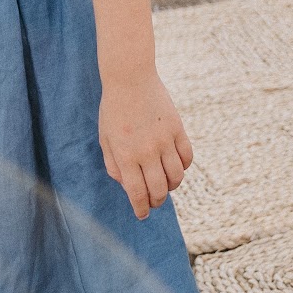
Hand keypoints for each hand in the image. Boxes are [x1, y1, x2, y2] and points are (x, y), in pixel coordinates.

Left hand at [99, 72, 193, 218]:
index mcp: (126, 156)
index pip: (137, 194)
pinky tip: (175, 166)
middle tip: (154, 202)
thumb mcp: (106, 139)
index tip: (142, 215)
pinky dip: (184, 167)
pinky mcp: (177, 128)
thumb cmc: (114, 109)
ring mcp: (164, 140)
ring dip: (171, 186)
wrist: (130, 77)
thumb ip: (114, 165)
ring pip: (176, 176)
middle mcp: (147, 151)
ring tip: (165, 185)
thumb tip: (128, 186)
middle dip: (156, 202)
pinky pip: (187, 157)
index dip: (141, 209)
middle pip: (159, 189)